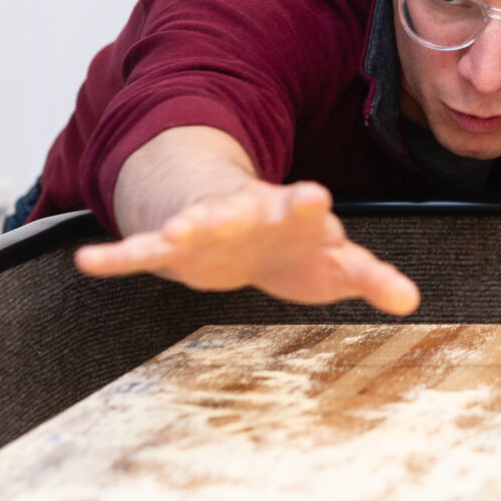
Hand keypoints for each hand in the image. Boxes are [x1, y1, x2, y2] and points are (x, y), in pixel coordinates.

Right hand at [75, 178, 420, 315]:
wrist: (236, 224)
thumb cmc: (292, 247)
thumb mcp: (333, 264)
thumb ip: (369, 277)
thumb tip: (410, 299)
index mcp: (291, 215)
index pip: (305, 210)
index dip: (309, 206)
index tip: (316, 200)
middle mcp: (247, 212)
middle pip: (247, 208)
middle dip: (242, 209)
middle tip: (235, 210)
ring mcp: (207, 225)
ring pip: (191, 224)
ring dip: (182, 229)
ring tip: (170, 236)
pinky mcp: (173, 244)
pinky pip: (139, 251)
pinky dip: (117, 257)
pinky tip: (89, 261)